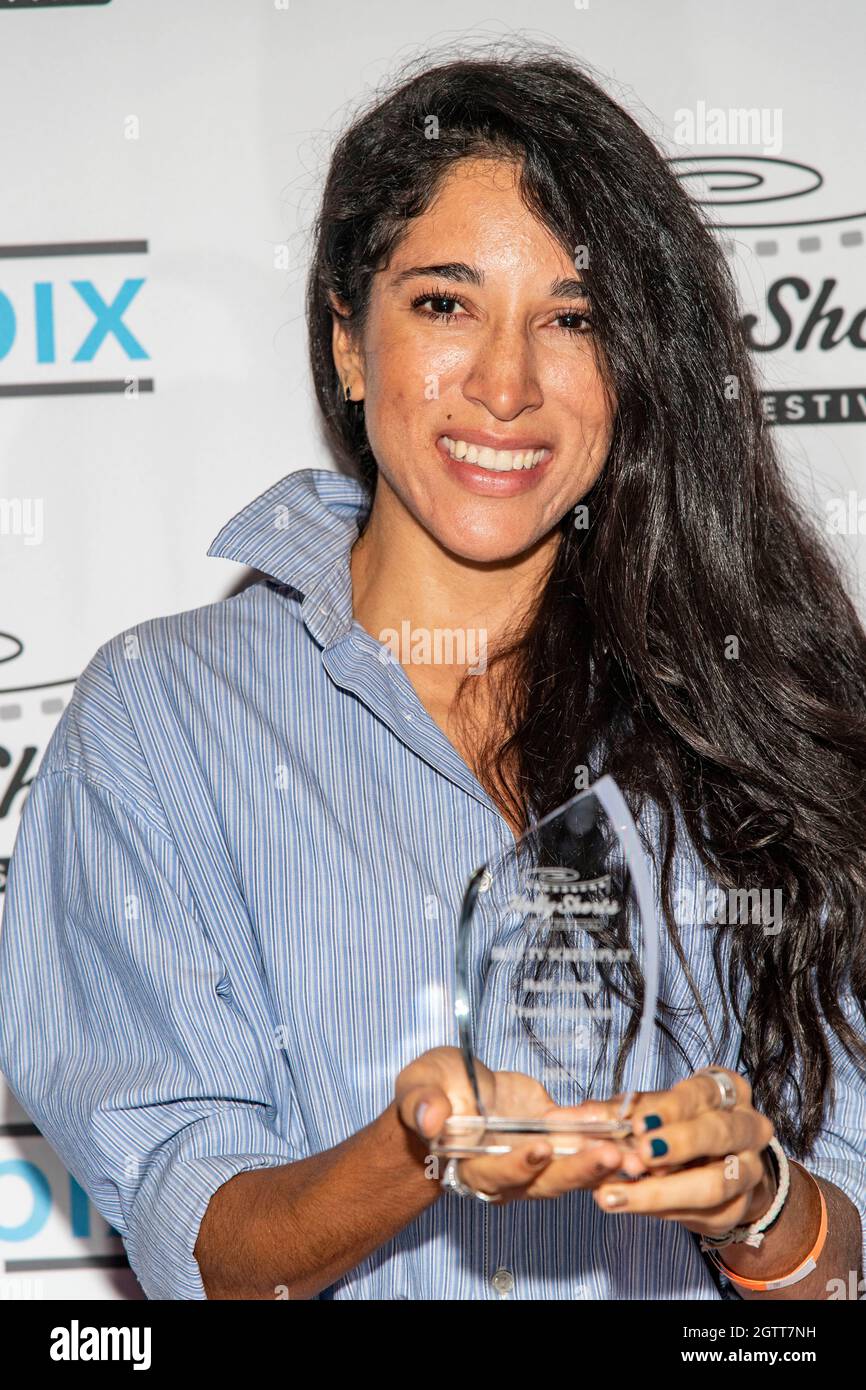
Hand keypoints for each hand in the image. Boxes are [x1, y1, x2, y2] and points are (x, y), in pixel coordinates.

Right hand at [394, 1046, 625, 1202]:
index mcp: (471, 1166)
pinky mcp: (553, 1133)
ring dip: (602, 1161)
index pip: (497, 1175)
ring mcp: (535, 1156)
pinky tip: (625, 1123)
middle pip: (547, 1181)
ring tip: (632, 1151)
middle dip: (579, 1170)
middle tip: (610, 1155)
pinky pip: (581, 1139)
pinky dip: (603, 1133)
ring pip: (572, 1168)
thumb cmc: (430, 1092)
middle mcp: (508, 1172)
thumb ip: (422, 1103)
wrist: (448, 1092)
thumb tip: (432, 1118)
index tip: (539, 1149)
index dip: (518, 1165)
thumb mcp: (417, 1087)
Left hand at [589, 1068, 775, 1236]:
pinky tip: (629, 1205)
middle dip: (677, 1145)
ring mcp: (748, 1170)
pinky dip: (662, 1211)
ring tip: (615, 1194)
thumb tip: (583, 1115)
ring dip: (662, 1191)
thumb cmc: (681, 1124)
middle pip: (717, 1134)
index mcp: (728, 1090)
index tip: (637, 1124)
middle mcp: (748, 1127)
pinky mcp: (737, 1208)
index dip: (670, 1109)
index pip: (701, 1093)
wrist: (718, 1166)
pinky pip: (702, 1213)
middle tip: (638, 1157)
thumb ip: (622, 1112)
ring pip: (713, 1183)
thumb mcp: (655, 1110)